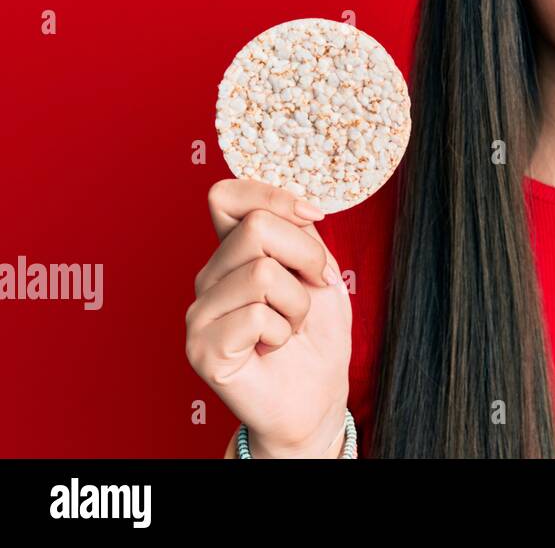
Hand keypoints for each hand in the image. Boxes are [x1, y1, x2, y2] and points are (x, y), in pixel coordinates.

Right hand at [185, 179, 352, 457]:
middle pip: (257, 226)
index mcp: (233, 253)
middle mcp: (209, 277)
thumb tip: (298, 207)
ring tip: (290, 326)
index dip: (272, 196)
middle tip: (313, 290)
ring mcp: (200, 312)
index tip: (313, 217)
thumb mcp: (319, 271)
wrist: (317, 395)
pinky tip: (273, 348)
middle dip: (307, 257)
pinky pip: (256, 315)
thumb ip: (300, 234)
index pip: (226, 196)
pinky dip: (282, 332)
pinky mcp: (201, 348)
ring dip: (298, 302)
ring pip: (262, 272)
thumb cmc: (318, 336)